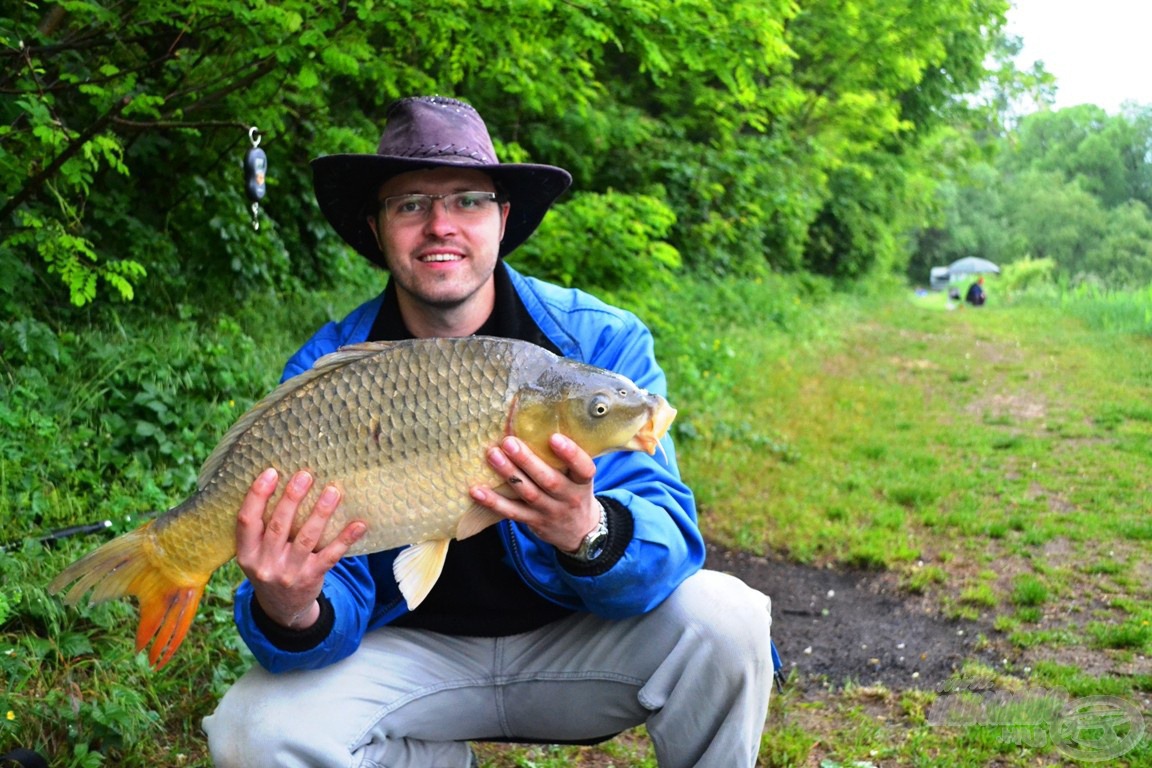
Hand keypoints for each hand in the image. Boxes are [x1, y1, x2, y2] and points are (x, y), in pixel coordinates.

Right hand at [235, 468, 365, 628]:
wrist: (282, 609)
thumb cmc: (270, 567)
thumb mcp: (255, 554)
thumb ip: (262, 528)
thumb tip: (283, 482)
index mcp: (247, 553)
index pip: (246, 521)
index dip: (257, 495)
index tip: (272, 472)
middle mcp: (265, 564)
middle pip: (279, 526)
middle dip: (292, 498)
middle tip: (305, 475)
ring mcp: (289, 573)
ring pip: (306, 538)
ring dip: (321, 513)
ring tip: (333, 491)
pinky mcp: (312, 578)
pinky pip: (331, 556)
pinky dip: (345, 539)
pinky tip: (359, 524)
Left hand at [469, 434, 599, 552]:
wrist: (579, 531)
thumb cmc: (574, 492)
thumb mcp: (579, 478)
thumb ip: (565, 459)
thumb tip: (539, 424)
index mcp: (582, 482)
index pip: (583, 468)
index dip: (570, 454)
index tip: (554, 437)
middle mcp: (568, 498)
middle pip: (548, 480)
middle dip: (527, 461)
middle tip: (509, 442)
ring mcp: (550, 511)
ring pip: (528, 493)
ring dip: (509, 474)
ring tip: (493, 455)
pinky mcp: (533, 521)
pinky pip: (511, 512)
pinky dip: (493, 502)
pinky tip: (477, 490)